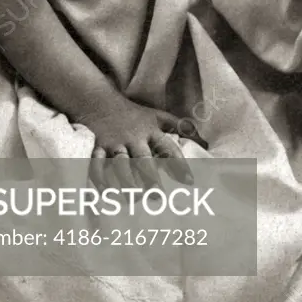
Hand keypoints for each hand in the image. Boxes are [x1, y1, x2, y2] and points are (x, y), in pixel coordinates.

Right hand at [78, 94, 195, 189]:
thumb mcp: (158, 116)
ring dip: (126, 181)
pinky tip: (105, 192)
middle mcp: (133, 138)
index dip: (179, 164)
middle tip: (158, 196)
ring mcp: (114, 144)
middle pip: (143, 159)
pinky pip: (97, 165)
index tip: (189, 182)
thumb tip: (204, 141)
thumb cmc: (134, 114)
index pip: (168, 148)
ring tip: (134, 199)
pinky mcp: (97, 148)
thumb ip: (180, 127)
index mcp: (150, 132)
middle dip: (150, 177)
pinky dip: (100, 179)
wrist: (99, 102)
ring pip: (121, 164)